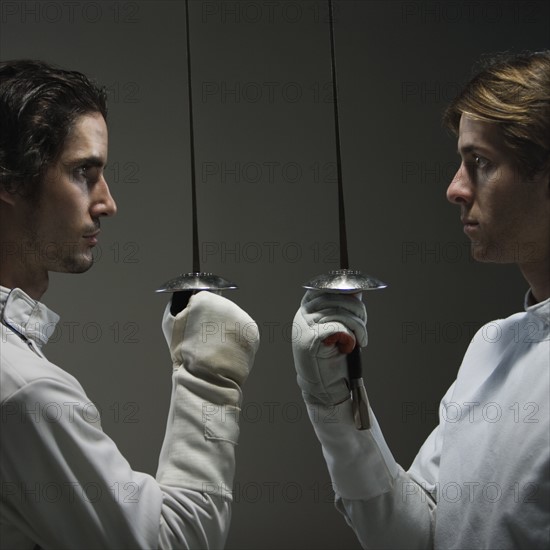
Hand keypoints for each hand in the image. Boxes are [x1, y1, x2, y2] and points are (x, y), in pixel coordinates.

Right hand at [162, 291, 258, 398]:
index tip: (195, 325)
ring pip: (232, 319)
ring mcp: (241, 317)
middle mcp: (226, 304)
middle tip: (205, 338)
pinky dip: (236, 339)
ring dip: (225, 329)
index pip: (202, 299)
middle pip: (219, 307)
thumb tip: (187, 299)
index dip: (197, 313)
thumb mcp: (169, 323)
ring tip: (216, 346)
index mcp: (205, 299)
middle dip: (213, 320)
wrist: (206, 376)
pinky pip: (242, 331)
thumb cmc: (184, 353)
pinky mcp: (252, 331)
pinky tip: (227, 349)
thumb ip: (178, 305)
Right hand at [292, 290, 366, 405]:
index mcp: (306, 310)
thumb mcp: (339, 327)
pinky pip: (339, 328)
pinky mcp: (310, 340)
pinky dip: (351, 337)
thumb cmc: (333, 358)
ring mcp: (304, 327)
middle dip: (357, 310)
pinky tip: (350, 347)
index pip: (324, 288)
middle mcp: (302, 315)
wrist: (325, 388)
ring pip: (340, 313)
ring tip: (361, 340)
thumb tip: (357, 291)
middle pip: (335, 297)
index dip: (344, 290)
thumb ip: (344, 308)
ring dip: (358, 326)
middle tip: (363, 327)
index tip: (357, 300)